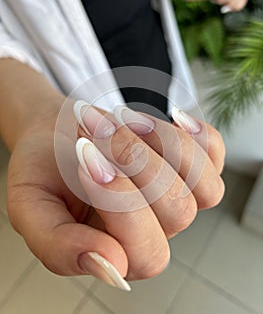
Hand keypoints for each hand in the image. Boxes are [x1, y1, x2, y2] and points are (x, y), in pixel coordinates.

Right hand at [7, 100, 224, 290]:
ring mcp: (177, 196)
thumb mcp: (30, 206)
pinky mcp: (190, 166)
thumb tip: (108, 267)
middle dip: (136, 163)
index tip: (84, 157)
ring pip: (203, 186)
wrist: (58, 134)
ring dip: (162, 144)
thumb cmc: (45, 169)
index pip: (145, 253)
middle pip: (178, 214)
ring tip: (121, 120)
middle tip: (97, 132)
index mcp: (118, 251)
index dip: (119, 203)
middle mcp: (155, 229)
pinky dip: (197, 135)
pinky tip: (171, 118)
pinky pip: (214, 154)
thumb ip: (56, 246)